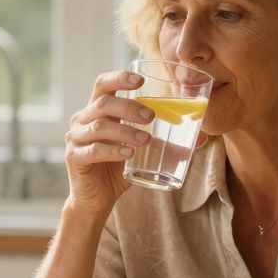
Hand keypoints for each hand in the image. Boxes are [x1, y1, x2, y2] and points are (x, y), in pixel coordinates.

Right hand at [63, 71, 154, 217]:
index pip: (103, 84)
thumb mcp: (142, 150)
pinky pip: (93, 150)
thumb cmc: (118, 168)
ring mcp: (75, 138)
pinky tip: (129, 154)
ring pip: (100, 127)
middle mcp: (83, 120)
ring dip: (126, 130)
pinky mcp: (74, 158)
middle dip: (130, 106)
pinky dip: (113, 150)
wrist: (96, 199)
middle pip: (103, 103)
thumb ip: (165, 139)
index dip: (119, 78)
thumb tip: (202, 137)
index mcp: (97, 111)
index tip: (140, 80)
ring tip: (146, 140)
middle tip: (152, 117)